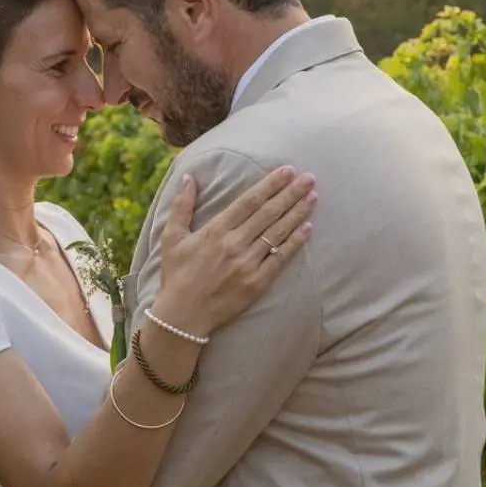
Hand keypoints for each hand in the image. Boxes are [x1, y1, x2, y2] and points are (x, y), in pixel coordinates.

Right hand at [152, 165, 316, 338]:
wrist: (183, 315)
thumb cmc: (177, 274)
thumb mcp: (171, 237)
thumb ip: (181, 206)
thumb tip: (188, 177)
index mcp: (215, 230)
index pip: (249, 201)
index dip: (270, 184)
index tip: (287, 170)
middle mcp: (234, 244)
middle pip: (269, 213)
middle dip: (291, 193)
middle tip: (309, 177)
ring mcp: (248, 264)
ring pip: (278, 233)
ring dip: (298, 213)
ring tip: (313, 196)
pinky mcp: (257, 283)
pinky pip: (280, 259)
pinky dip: (295, 242)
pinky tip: (308, 228)